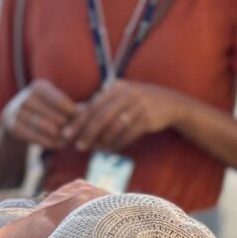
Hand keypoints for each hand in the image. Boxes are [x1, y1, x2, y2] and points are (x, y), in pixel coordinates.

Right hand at [0, 79, 79, 149]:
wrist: (14, 122)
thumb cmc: (43, 112)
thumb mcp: (54, 105)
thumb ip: (70, 108)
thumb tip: (85, 111)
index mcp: (39, 87)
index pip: (61, 102)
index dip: (73, 114)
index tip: (81, 122)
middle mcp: (26, 97)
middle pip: (55, 116)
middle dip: (67, 127)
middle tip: (75, 133)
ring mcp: (17, 112)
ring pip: (46, 128)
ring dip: (59, 136)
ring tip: (68, 140)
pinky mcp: (12, 126)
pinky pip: (35, 137)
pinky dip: (49, 143)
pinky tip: (58, 145)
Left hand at [63, 80, 183, 153]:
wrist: (170, 103)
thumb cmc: (138, 101)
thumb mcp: (120, 97)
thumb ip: (100, 104)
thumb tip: (76, 114)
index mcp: (116, 87)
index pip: (92, 106)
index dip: (78, 122)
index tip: (66, 135)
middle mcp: (127, 93)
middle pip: (102, 117)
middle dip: (88, 134)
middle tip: (79, 147)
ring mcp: (139, 105)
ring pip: (115, 127)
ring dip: (104, 141)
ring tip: (96, 150)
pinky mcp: (149, 118)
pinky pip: (129, 134)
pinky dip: (119, 143)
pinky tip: (112, 149)